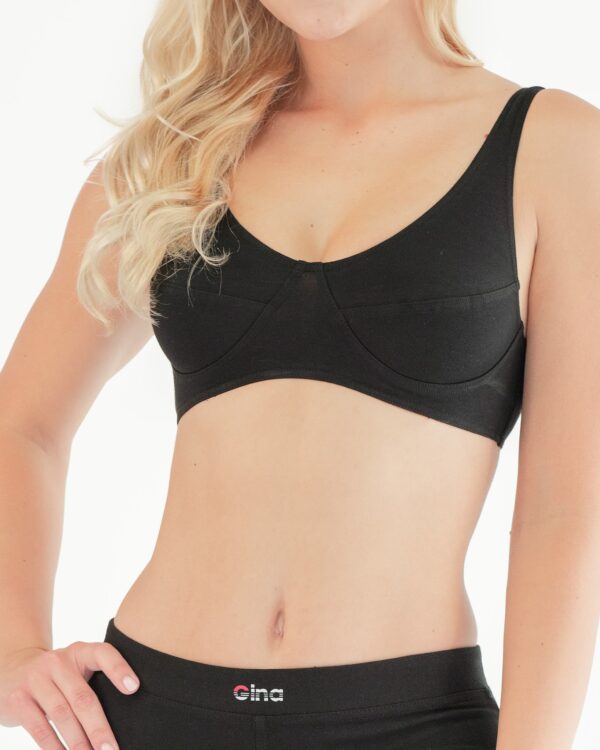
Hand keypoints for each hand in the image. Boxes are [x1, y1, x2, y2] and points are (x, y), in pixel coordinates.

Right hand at [0, 639, 139, 748]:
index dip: (119, 669)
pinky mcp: (18, 699)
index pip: (104, 654)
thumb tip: (127, 718)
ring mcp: (36, 679)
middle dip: (98, 728)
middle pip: (83, 697)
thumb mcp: (76, 669)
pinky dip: (54, 747)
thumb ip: (96, 682)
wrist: (13, 671)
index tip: (134, 688)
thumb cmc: (58, 676)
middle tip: (111, 749)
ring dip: (78, 742)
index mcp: (80, 651)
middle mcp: (58, 661)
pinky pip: (39, 728)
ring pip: (62, 715)